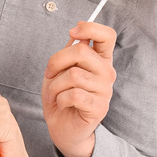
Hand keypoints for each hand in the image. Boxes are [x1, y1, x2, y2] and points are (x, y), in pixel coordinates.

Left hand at [41, 21, 117, 156]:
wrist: (63, 128)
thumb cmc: (61, 97)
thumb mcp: (61, 70)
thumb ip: (69, 52)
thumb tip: (75, 35)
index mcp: (99, 60)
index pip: (107, 35)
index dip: (89, 28)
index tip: (72, 33)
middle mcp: (106, 72)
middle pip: (82, 51)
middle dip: (56, 61)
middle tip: (49, 74)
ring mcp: (105, 90)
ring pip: (73, 75)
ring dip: (55, 85)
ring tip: (55, 94)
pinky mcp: (98, 107)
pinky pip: (73, 94)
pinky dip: (60, 99)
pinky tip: (62, 104)